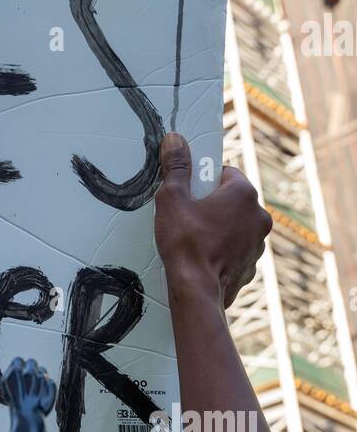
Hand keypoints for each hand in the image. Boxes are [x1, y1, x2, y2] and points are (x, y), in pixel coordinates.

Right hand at [154, 133, 271, 308]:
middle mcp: (259, 216)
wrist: (197, 291)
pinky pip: (236, 249)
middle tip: (186, 214)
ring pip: (235, 225)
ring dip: (218, 227)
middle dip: (211, 203)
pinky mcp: (251, 265)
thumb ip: (176, 166)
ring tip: (193, 238)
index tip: (188, 189)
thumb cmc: (186, 244)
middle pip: (231, 199)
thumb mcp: (172, 198)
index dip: (203, 179)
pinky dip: (222, 250)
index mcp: (243, 193)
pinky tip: (202, 256)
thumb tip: (175, 140)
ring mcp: (258, 243)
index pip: (225, 172)